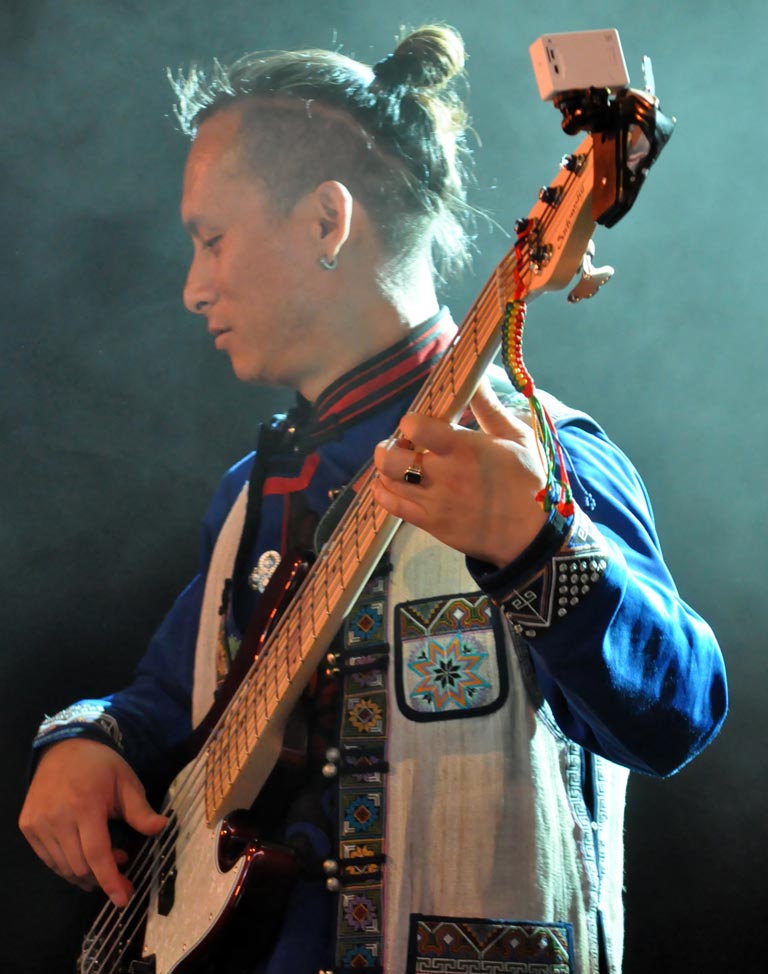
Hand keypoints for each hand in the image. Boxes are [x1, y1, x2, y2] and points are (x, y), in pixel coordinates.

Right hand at [19, 738, 166, 906]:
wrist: (64, 747)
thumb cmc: (102, 766)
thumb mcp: (127, 782)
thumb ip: (141, 810)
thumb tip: (161, 827)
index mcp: (85, 805)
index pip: (96, 855)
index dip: (110, 880)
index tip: (123, 899)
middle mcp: (57, 817)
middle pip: (80, 866)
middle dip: (103, 875)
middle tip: (123, 862)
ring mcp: (38, 823)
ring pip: (63, 867)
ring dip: (86, 872)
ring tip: (104, 855)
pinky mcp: (27, 826)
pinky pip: (48, 859)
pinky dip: (67, 864)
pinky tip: (82, 853)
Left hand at [372, 379, 547, 566]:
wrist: (531, 534)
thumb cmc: (527, 481)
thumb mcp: (517, 438)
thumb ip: (489, 408)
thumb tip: (475, 377)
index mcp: (464, 449)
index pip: (417, 428)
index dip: (410, 423)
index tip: (418, 426)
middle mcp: (444, 475)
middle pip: (392, 457)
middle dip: (388, 447)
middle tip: (401, 447)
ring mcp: (435, 501)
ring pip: (388, 481)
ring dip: (385, 469)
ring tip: (397, 465)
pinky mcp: (431, 524)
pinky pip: (392, 507)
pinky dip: (383, 493)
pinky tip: (387, 485)